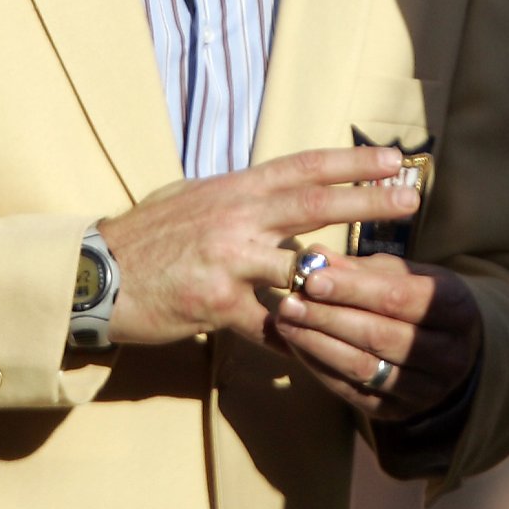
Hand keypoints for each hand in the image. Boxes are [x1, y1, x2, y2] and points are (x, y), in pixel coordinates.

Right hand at [99, 146, 418, 347]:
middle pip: (314, 204)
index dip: (351, 160)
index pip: (302, 166)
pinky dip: (301, 340)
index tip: (392, 157)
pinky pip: (271, 326)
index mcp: (233, 188)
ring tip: (388, 289)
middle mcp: (234, 218)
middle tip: (412, 198)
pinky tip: (330, 351)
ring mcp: (226, 262)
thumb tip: (278, 188)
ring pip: (301, 269)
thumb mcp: (192, 198)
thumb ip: (239, 196)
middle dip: (367, 201)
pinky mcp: (215, 306)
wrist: (96, 274)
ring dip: (348, 280)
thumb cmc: (146, 235)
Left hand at [273, 251, 482, 419]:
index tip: (312, 278)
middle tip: (288, 302)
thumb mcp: (400, 273)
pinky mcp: (399, 412)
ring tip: (284, 322)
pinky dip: (319, 367)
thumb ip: (359, 267)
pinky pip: (352, 391)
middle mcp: (449, 354)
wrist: (445, 348)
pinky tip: (296, 345)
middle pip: (379, 336)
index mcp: (457, 309)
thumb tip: (314, 257)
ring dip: (317, 344)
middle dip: (327, 317)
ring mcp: (426, 389)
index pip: (398, 298)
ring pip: (363, 367)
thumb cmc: (416, 299)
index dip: (352, 289)